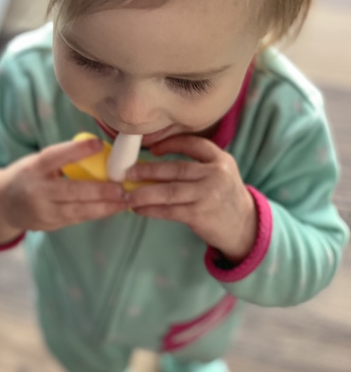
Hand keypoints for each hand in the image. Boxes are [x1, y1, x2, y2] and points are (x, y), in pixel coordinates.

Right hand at [0, 138, 127, 241]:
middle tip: (122, 187)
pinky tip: (113, 209)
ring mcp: (42, 211)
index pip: (55, 156)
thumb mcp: (37, 162)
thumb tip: (99, 151)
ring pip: (77, 210)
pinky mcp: (49, 224)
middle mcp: (36, 191)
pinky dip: (96, 213)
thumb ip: (62, 159)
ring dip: (104, 206)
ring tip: (124, 201)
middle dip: (100, 190)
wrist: (2, 204)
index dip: (76, 150)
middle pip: (71, 190)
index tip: (98, 144)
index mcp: (34, 168)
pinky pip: (76, 218)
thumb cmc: (28, 176)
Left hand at [125, 135, 257, 262]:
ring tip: (127, 195)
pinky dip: (150, 209)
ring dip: (144, 193)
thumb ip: (197, 165)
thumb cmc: (223, 196)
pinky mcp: (199, 215)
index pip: (193, 144)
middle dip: (149, 170)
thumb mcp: (220, 173)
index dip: (170, 144)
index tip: (152, 148)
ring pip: (168, 191)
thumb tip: (153, 163)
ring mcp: (208, 195)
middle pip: (175, 169)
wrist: (244, 226)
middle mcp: (216, 175)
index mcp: (221, 160)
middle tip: (128, 173)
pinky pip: (168, 210)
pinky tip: (138, 209)